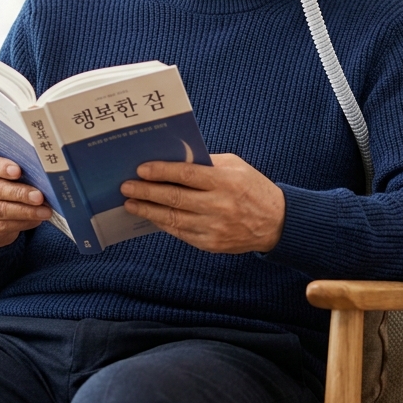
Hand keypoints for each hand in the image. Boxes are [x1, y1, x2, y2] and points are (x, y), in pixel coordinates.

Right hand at [0, 153, 51, 247]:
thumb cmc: (2, 184)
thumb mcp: (5, 173)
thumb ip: (18, 169)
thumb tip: (43, 174)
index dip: (2, 167)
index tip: (18, 171)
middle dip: (20, 193)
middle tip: (40, 197)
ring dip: (25, 211)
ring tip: (44, 211)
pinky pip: (1, 227)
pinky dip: (22, 223)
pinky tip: (36, 220)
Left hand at [120, 153, 284, 253]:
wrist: (275, 222)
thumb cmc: (253, 188)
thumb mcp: (237, 167)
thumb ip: (208, 163)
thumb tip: (175, 159)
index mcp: (226, 181)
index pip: (187, 175)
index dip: (162, 171)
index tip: (141, 169)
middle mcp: (219, 205)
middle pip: (174, 198)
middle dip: (146, 191)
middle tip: (127, 187)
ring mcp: (214, 227)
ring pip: (173, 218)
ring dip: (148, 210)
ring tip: (131, 203)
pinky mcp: (211, 243)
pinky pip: (180, 233)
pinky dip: (163, 224)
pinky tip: (151, 216)